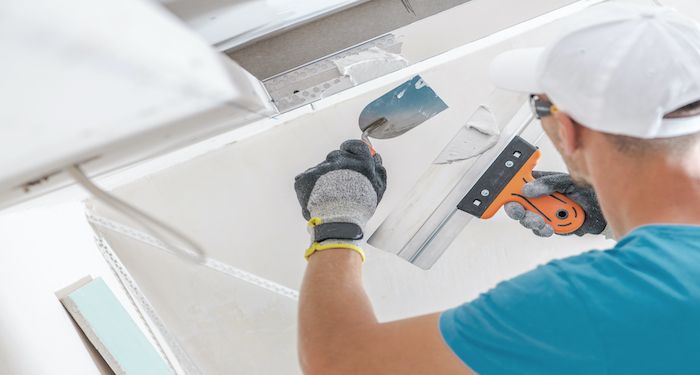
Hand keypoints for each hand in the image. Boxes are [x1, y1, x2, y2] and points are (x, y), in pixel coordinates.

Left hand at [294, 140, 386, 259]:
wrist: (338, 222)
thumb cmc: (359, 208)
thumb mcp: (377, 190)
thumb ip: (379, 171)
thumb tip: (376, 158)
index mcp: (361, 163)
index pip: (356, 146)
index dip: (350, 148)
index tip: (347, 152)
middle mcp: (341, 161)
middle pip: (336, 156)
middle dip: (336, 166)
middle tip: (337, 183)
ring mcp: (321, 168)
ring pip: (322, 168)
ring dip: (323, 178)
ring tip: (328, 196)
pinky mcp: (305, 177)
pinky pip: (307, 178)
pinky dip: (310, 187)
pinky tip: (316, 198)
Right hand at [504, 171, 606, 236]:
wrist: (604, 213)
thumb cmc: (588, 192)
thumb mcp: (567, 183)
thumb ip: (548, 184)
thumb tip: (527, 190)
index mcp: (540, 183)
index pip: (518, 186)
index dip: (509, 192)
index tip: (509, 198)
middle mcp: (539, 199)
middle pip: (518, 206)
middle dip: (518, 212)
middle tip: (522, 213)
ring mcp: (544, 213)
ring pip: (528, 220)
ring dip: (532, 222)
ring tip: (542, 223)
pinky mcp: (551, 226)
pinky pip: (541, 230)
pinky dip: (544, 230)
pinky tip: (551, 228)